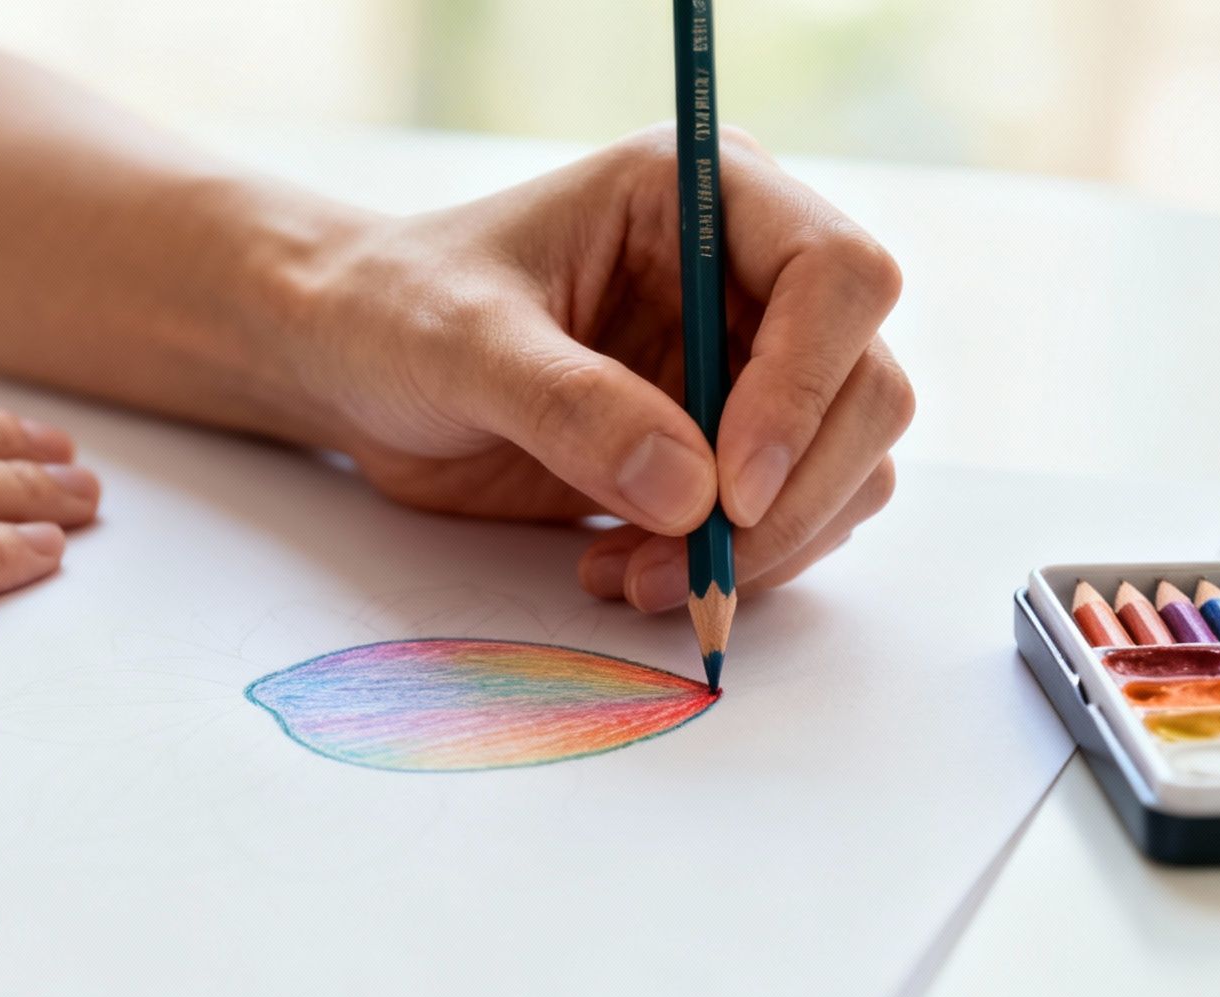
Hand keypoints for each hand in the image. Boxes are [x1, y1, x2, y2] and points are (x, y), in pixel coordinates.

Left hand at [291, 124, 913, 611]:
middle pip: (865, 388)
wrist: (354, 366)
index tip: (732, 490)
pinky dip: (726, 569)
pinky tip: (621, 573)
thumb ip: (570, 407)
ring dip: (760, 548)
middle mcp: (746, 278)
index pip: (836, 276)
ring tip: (629, 577)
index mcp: (702, 197)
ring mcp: (743, 369)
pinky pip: (786, 523)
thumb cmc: (396, 313)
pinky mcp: (721, 452)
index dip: (806, 386)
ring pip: (842, 469)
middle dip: (794, 496)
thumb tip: (694, 495)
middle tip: (699, 567)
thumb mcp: (462, 344)